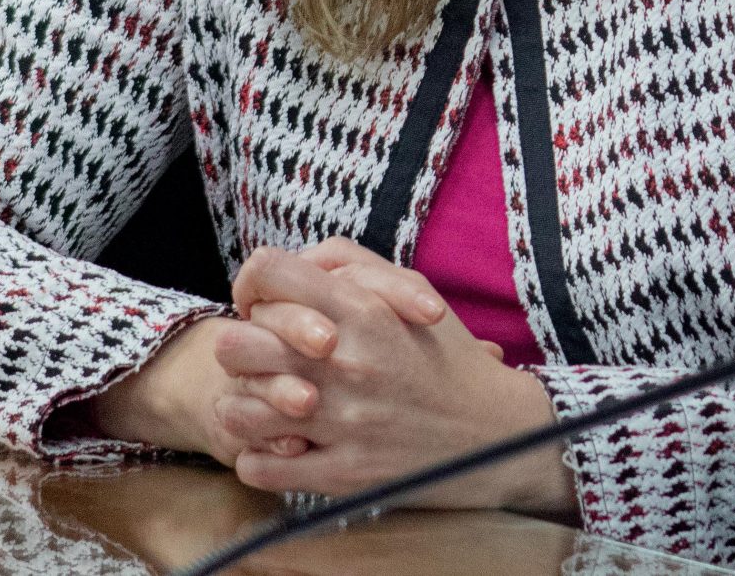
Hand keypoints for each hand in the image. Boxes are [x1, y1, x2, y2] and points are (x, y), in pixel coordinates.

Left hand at [80, 248, 497, 466]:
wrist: (497, 433)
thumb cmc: (448, 358)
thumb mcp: (410, 290)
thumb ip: (350, 263)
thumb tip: (298, 260)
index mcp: (361, 308)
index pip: (266, 273)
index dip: (252, 285)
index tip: (261, 304)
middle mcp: (344, 360)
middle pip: (236, 342)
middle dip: (241, 348)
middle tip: (259, 358)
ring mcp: (341, 421)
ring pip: (238, 409)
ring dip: (242, 405)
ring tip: (259, 405)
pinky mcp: (343, 473)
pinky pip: (262, 467)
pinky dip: (257, 458)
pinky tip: (276, 447)